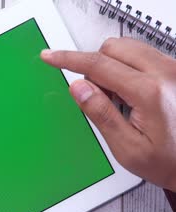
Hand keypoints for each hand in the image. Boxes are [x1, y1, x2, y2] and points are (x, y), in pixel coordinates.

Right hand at [41, 37, 175, 191]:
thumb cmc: (170, 161)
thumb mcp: (127, 147)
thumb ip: (101, 113)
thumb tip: (78, 87)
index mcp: (149, 92)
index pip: (98, 65)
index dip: (68, 59)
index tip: (50, 57)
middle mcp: (165, 73)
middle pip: (112, 48)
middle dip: (94, 67)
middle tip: (99, 97)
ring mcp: (173, 68)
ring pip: (126, 48)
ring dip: (111, 67)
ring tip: (119, 99)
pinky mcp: (175, 69)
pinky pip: (141, 54)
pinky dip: (126, 67)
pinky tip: (131, 93)